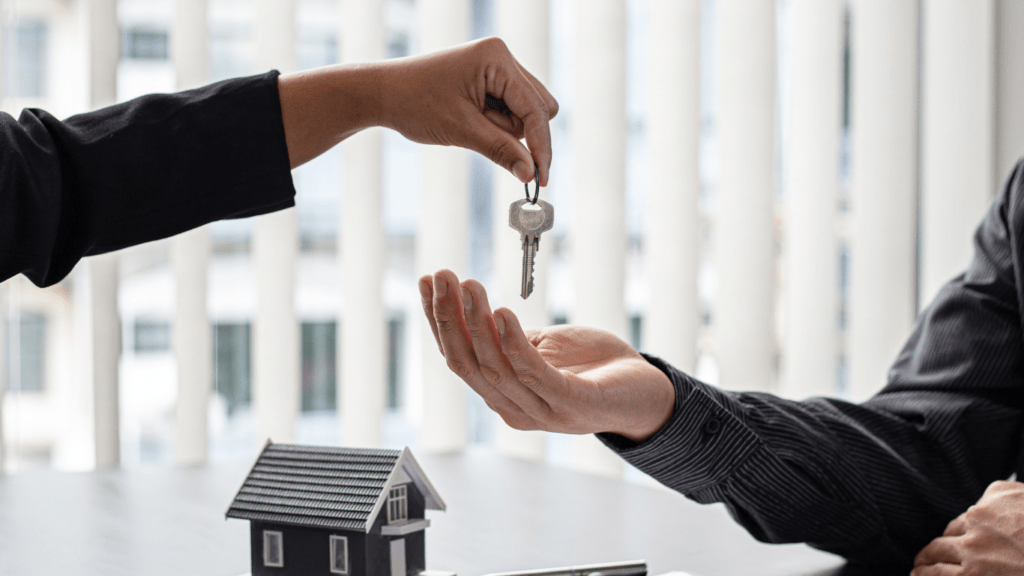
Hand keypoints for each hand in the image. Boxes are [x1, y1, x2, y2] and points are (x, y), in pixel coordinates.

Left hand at [380, 37, 557, 185]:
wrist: (384, 94)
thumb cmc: (415, 104)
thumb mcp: (462, 131)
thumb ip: (501, 150)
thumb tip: (530, 173)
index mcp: (496, 58)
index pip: (535, 108)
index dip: (540, 145)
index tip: (541, 177)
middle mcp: (501, 57)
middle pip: (538, 107)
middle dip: (520, 133)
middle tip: (485, 139)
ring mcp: (496, 67)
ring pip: (526, 111)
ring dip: (506, 130)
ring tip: (470, 126)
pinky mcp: (489, 79)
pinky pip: (510, 109)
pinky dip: (497, 124)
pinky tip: (472, 122)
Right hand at [418, 269, 674, 440]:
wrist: (647, 393)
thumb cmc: (595, 369)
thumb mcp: (543, 348)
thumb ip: (509, 340)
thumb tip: (474, 310)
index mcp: (503, 395)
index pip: (459, 357)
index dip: (439, 320)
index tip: (429, 282)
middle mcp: (514, 408)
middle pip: (468, 363)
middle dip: (449, 317)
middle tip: (442, 278)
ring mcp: (542, 411)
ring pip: (494, 366)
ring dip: (476, 323)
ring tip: (469, 285)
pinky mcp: (571, 404)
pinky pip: (533, 373)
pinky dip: (513, 342)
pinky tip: (501, 313)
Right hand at [912, 480, 1023, 574]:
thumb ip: (980, 573)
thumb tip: (963, 570)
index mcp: (978, 573)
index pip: (935, 573)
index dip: (923, 573)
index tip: (916, 572)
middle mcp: (975, 543)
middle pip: (937, 548)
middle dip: (926, 555)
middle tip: (922, 560)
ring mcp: (984, 514)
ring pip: (959, 523)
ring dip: (958, 533)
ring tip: (964, 538)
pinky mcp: (997, 493)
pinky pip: (984, 502)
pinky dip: (989, 511)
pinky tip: (1004, 517)